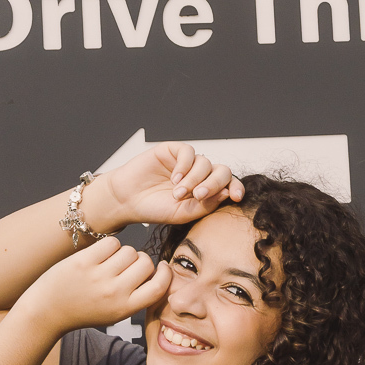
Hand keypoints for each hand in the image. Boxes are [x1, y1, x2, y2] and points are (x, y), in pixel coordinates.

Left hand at [23, 237, 171, 334]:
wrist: (49, 310)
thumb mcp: (115, 313)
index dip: (165, 274)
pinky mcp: (85, 261)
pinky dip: (109, 246)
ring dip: (123, 253)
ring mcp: (99, 276)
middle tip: (127, 267)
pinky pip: (112, 242)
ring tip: (110, 263)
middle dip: (141, 261)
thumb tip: (157, 271)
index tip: (162, 267)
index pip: (158, 287)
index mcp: (125, 308)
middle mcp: (114, 293)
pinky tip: (99, 256)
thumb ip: (137, 296)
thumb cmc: (84, 310)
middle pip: (145, 263)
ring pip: (129, 251)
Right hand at [85, 141, 244, 228]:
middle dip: (214, 183)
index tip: (236, 197)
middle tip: (199, 196)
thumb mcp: (184, 214)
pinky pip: (188, 152)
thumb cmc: (156, 208)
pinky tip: (174, 179)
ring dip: (194, 179)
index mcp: (207, 189)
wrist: (128, 200)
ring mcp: (187, 162)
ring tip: (178, 193)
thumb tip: (228, 193)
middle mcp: (200, 174)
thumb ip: (206, 205)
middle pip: (221, 171)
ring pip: (205, 163)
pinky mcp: (173, 151)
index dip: (236, 188)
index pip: (229, 185)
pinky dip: (185, 166)